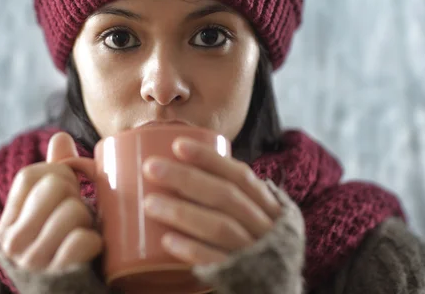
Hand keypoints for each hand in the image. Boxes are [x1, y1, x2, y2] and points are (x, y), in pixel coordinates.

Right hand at [0, 132, 102, 271]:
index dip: (59, 174)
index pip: (31, 174)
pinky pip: (84, 240)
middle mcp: (13, 243)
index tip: (67, 193)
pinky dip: (95, 242)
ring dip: (90, 222)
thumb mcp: (57, 211)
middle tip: (79, 217)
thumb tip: (61, 135)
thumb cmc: (67, 247)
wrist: (72, 293)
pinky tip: (91, 252)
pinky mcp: (59, 278)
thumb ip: (56, 173)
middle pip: (55, 187)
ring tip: (84, 235)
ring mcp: (34, 263)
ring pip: (74, 211)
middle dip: (78, 197)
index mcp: (9, 222)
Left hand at [142, 137, 281, 265]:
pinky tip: (168, 240)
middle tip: (151, 167)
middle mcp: (267, 229)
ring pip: (220, 227)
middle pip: (226, 197)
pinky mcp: (243, 279)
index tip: (177, 145)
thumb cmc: (254, 250)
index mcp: (270, 208)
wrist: (274, 293)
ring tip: (149, 203)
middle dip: (187, 179)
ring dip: (183, 212)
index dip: (210, 159)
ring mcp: (256, 254)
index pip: (241, 176)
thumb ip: (229, 200)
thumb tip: (181, 170)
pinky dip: (192, 249)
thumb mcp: (254, 221)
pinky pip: (216, 262)